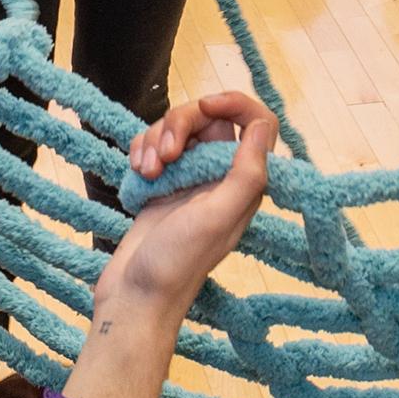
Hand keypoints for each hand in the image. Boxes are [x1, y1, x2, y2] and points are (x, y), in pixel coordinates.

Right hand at [107, 92, 278, 315]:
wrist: (135, 293)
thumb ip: (246, 172)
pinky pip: (154, 147)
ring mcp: (189, 180)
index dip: (233, 103)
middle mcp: (220, 178)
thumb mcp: (218, 216)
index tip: (204, 105)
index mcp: (244, 183)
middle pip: (208, 119)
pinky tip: (137, 173)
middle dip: (180, 124)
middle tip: (166, 156)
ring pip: (177, 130)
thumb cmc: (177, 261)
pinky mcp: (161, 185)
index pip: (256, 122)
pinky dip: (142, 151)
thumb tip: (263, 126)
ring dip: (156, 140)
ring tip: (147, 172)